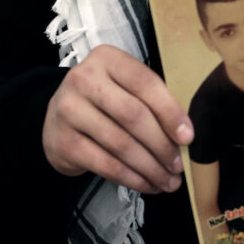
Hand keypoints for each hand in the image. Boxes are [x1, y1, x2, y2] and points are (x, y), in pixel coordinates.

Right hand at [42, 44, 192, 192]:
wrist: (55, 118)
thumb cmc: (103, 100)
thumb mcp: (124, 86)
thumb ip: (150, 100)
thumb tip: (184, 134)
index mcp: (107, 59)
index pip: (145, 83)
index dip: (170, 111)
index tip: (188, 137)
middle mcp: (84, 79)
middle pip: (133, 115)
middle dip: (162, 145)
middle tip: (178, 166)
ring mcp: (69, 110)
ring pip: (121, 144)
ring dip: (150, 168)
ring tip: (168, 181)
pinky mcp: (63, 142)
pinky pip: (105, 165)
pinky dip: (132, 179)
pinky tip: (147, 185)